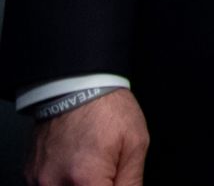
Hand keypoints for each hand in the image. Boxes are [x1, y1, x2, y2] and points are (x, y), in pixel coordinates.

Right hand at [27, 88, 147, 185]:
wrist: (76, 85)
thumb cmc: (107, 110)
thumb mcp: (136, 144)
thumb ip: (131, 182)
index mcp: (84, 178)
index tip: (117, 180)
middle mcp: (55, 182)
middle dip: (98, 185)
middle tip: (108, 169)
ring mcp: (39, 179)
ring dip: (82, 184)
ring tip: (92, 163)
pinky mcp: (30, 174)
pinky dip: (65, 181)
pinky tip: (77, 164)